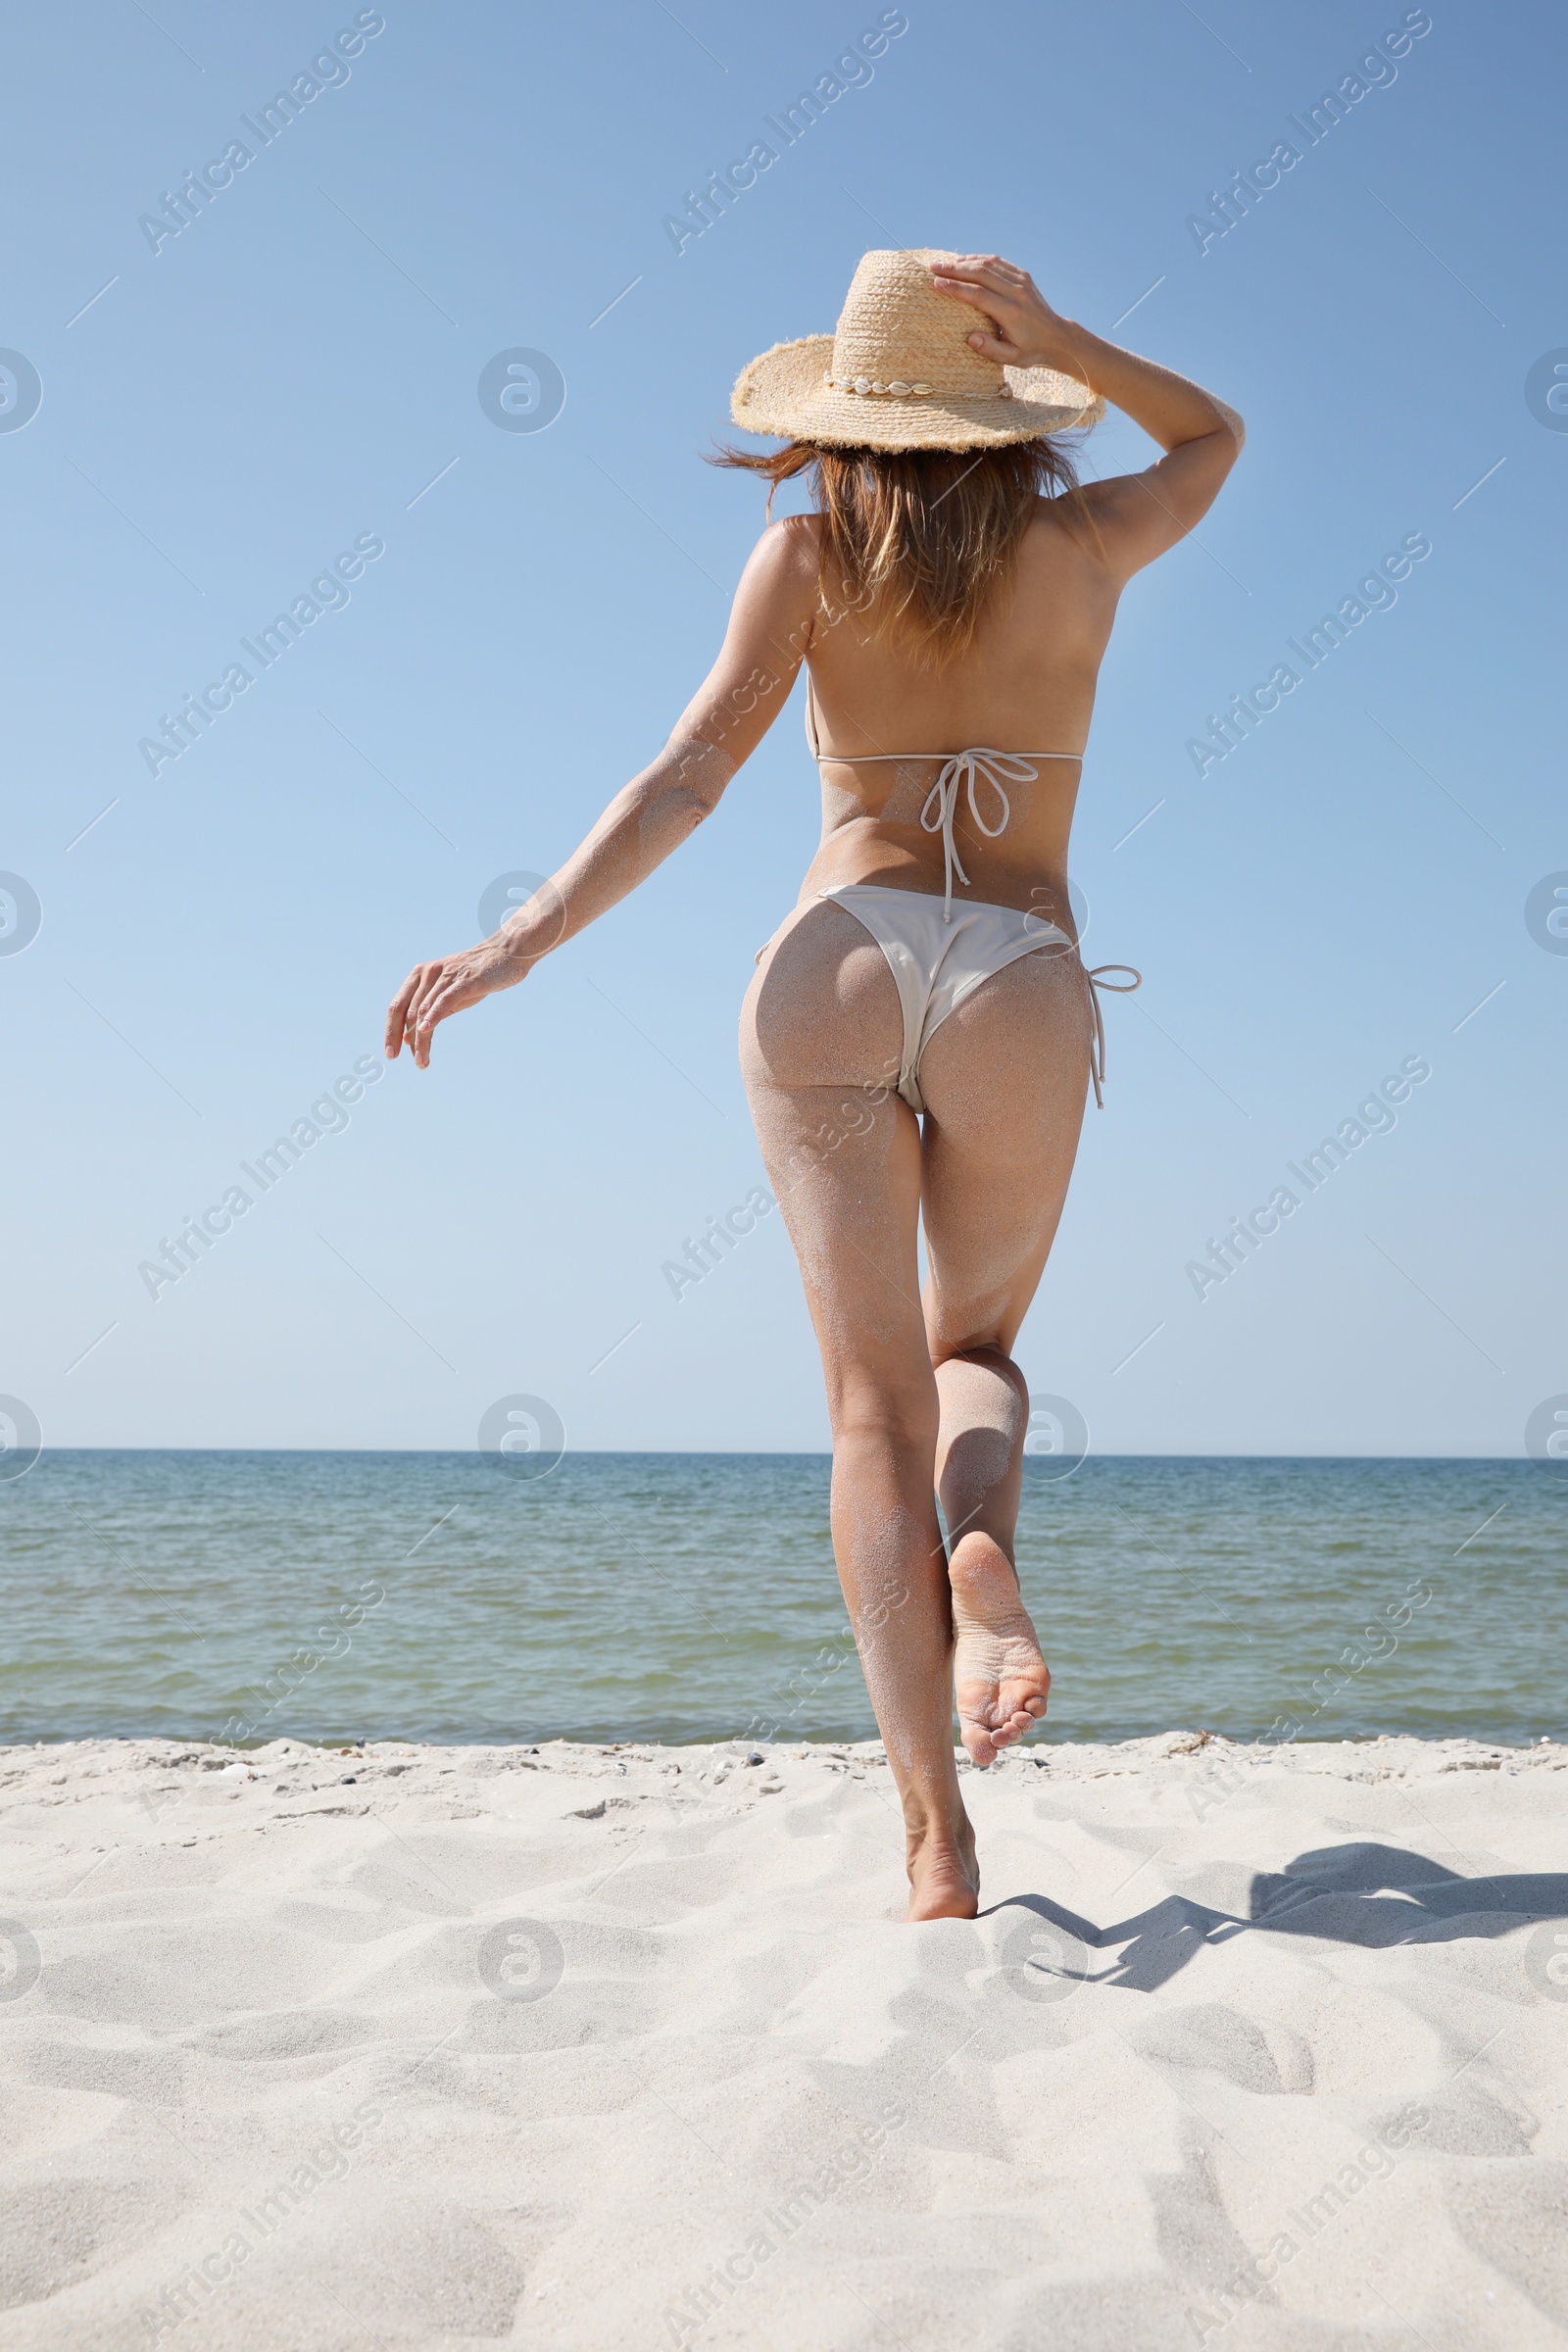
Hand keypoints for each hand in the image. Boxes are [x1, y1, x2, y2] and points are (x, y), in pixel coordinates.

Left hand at [384, 933, 529, 1069]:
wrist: (506, 954)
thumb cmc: (476, 977)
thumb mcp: (447, 995)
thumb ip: (428, 1013)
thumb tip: (408, 1038)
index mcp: (419, 975)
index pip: (396, 1006)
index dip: (390, 1031)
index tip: (391, 1054)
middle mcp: (428, 974)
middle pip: (407, 1011)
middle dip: (403, 1039)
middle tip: (407, 1061)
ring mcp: (446, 976)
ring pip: (424, 1011)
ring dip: (421, 1039)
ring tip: (422, 1061)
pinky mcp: (465, 981)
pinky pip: (444, 1000)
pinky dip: (433, 1016)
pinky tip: (425, 1031)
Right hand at [928, 254, 1079, 374]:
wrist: (1056, 337)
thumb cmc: (1029, 351)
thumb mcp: (1011, 359)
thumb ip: (990, 350)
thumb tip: (970, 337)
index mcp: (1011, 312)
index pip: (979, 295)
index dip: (956, 288)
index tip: (936, 284)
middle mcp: (1017, 292)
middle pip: (981, 274)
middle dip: (954, 270)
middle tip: (932, 269)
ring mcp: (1021, 281)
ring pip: (989, 264)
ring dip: (964, 262)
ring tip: (943, 264)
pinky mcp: (1023, 275)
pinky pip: (998, 262)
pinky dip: (979, 259)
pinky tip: (964, 262)